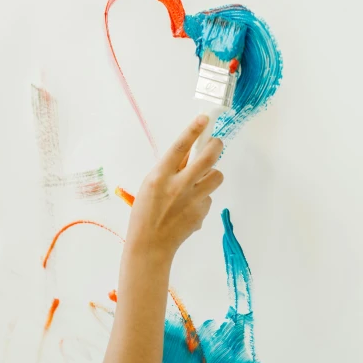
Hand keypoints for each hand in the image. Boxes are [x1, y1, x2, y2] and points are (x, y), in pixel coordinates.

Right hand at [126, 115, 223, 259]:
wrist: (150, 245)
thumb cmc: (146, 212)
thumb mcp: (151, 185)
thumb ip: (170, 169)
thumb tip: (190, 153)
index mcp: (160, 176)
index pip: (179, 148)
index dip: (193, 130)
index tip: (203, 118)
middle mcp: (178, 186)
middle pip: (208, 158)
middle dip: (216, 145)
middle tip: (215, 143)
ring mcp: (192, 200)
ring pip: (216, 176)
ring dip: (211, 174)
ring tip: (200, 180)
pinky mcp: (202, 213)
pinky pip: (209, 197)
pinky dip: (202, 198)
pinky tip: (189, 207)